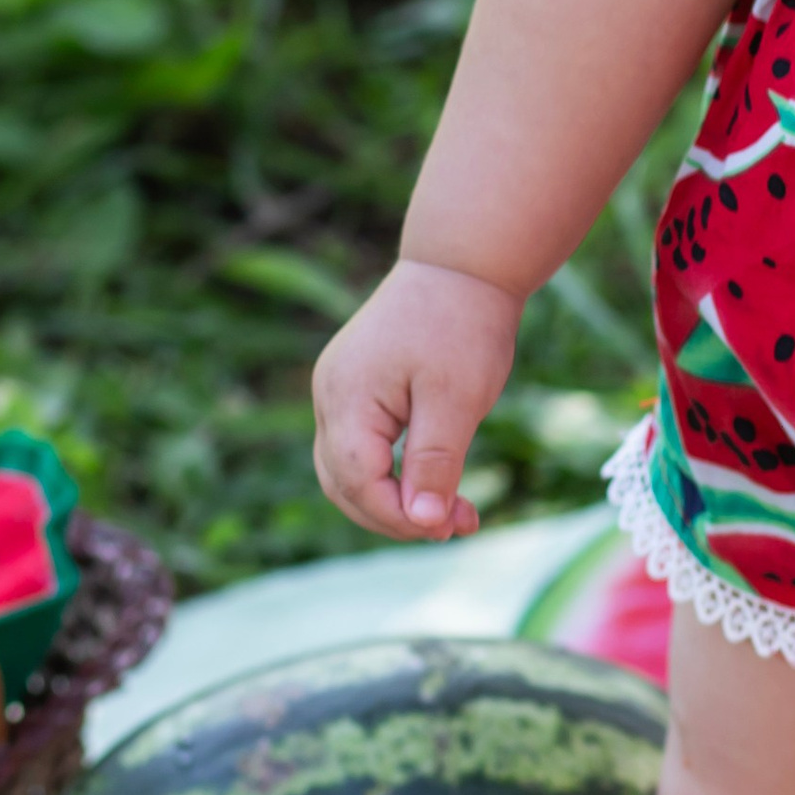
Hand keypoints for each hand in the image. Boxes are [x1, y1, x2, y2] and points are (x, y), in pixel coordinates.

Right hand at [312, 259, 520, 541]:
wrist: (463, 265)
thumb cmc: (462, 325)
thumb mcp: (457, 399)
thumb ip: (435, 463)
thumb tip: (425, 523)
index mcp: (347, 397)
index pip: (357, 481)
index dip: (398, 516)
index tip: (449, 529)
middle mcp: (330, 396)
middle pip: (344, 484)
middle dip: (397, 515)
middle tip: (456, 527)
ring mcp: (338, 391)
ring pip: (350, 470)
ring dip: (396, 499)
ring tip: (456, 513)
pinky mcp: (356, 388)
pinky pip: (363, 446)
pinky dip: (395, 472)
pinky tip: (438, 481)